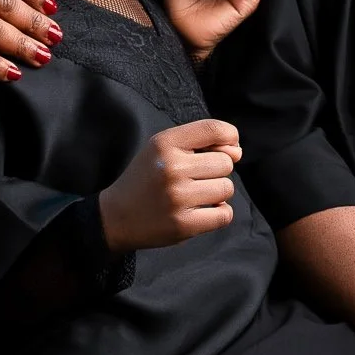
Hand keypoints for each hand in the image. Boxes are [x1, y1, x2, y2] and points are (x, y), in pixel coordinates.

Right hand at [99, 119, 242, 252]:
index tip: (228, 147)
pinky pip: (224, 214)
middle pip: (225, 162)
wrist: (116, 216)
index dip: (230, 137)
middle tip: (196, 179)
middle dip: (217, 171)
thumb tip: (238, 151)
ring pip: (227, 188)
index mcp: (165, 143)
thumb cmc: (145, 179)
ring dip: (218, 193)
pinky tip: (202, 211)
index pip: (214, 129)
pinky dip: (219, 213)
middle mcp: (171, 167)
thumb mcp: (162, 149)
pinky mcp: (183, 224)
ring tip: (197, 196)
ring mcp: (178, 197)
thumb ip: (200, 143)